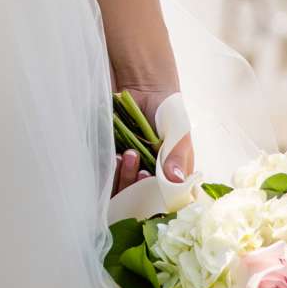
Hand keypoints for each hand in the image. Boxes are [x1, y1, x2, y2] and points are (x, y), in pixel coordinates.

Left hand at [112, 82, 194, 199]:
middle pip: (139, 197)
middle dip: (135, 183)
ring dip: (122, 176)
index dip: (154, 199)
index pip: (161, 200)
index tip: (150, 184)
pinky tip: (114, 156)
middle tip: (138, 163)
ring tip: (127, 155)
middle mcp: (149, 177)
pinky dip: (109, 169)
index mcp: (169, 177)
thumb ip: (177, 156)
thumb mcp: (179, 134)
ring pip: (122, 187)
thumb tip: (175, 179)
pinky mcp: (114, 159)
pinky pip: (108, 174)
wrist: (145, 87)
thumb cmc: (168, 113)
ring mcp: (131, 169)